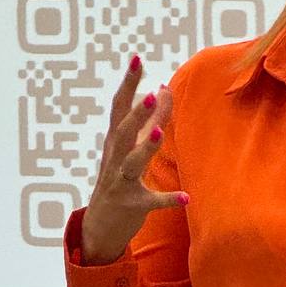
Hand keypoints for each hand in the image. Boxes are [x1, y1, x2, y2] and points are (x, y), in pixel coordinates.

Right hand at [81, 58, 187, 263]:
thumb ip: (148, 119)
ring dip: (146, 148)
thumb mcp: (131, 147)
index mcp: (115, 142)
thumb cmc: (118, 179)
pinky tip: (186, 198)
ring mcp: (120, 183)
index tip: (137, 59)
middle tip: (152, 94)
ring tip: (160, 133)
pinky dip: (167, 200)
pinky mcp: (131, 205)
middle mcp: (114, 159)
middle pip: (123, 132)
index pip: (119, 107)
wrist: (98, 227)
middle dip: (136, 114)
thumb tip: (163, 89)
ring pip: (132, 164)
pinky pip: (150, 202)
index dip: (128, 83)